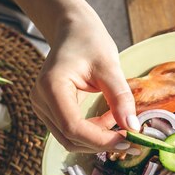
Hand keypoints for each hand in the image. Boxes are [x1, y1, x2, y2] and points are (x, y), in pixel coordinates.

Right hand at [31, 8, 139, 152]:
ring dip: (99, 138)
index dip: (100, 139)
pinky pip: (72, 131)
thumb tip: (133, 128)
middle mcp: (41, 100)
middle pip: (70, 138)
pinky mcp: (51, 111)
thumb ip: (121, 98)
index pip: (73, 127)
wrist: (73, 31)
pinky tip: (109, 117)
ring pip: (71, 139)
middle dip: (102, 143)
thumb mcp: (110, 67)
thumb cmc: (89, 42)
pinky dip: (94, 131)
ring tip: (119, 119)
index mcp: (51, 86)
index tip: (128, 140)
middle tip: (132, 139)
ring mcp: (43, 107)